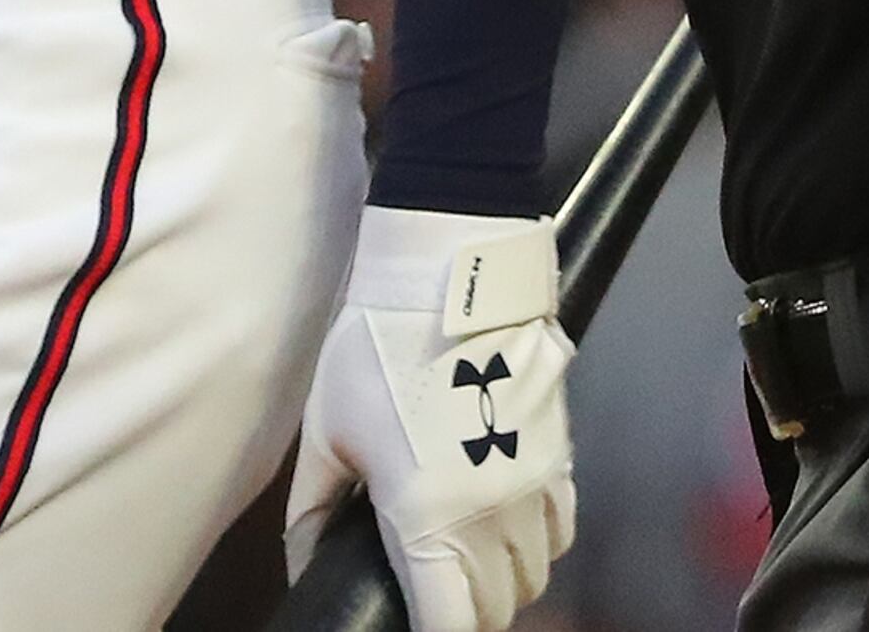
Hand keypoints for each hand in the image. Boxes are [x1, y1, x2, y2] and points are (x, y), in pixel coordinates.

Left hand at [286, 207, 575, 631]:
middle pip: (495, 607)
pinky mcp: (562, 454)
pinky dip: (534, 544)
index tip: (410, 624)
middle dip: (462, 611)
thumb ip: (313, 513)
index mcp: (429, 516)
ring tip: (462, 561)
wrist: (452, 272)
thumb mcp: (326, 431)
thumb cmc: (378, 347)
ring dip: (499, 581)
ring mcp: (537, 485)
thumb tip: (306, 565)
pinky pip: (560, 531)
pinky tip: (501, 524)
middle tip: (426, 590)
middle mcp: (493, 513)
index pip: (449, 624)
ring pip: (532, 575)